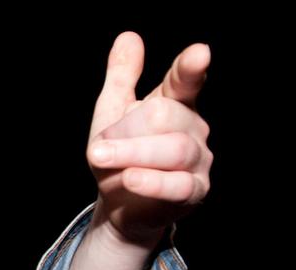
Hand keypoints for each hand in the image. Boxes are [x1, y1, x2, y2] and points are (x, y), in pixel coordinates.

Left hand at [87, 32, 211, 246]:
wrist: (119, 206)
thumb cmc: (119, 154)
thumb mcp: (113, 113)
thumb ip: (123, 77)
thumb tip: (128, 37)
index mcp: (176, 103)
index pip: (185, 81)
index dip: (191, 68)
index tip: (199, 53)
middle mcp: (193, 128)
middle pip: (165, 116)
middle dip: (125, 131)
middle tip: (96, 147)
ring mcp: (198, 161)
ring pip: (174, 149)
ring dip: (132, 153)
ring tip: (100, 158)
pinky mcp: (193, 192)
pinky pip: (177, 185)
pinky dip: (152, 182)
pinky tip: (131, 178)